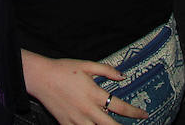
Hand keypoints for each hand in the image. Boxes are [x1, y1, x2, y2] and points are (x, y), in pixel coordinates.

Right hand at [28, 55, 147, 123]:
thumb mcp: (86, 65)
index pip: (119, 106)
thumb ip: (106, 70)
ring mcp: (77, 119)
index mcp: (94, 94)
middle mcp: (87, 110)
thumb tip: (122, 75)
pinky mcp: (66, 124)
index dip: (134, 112)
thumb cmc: (63, 69)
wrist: (40, 77)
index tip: (144, 115)